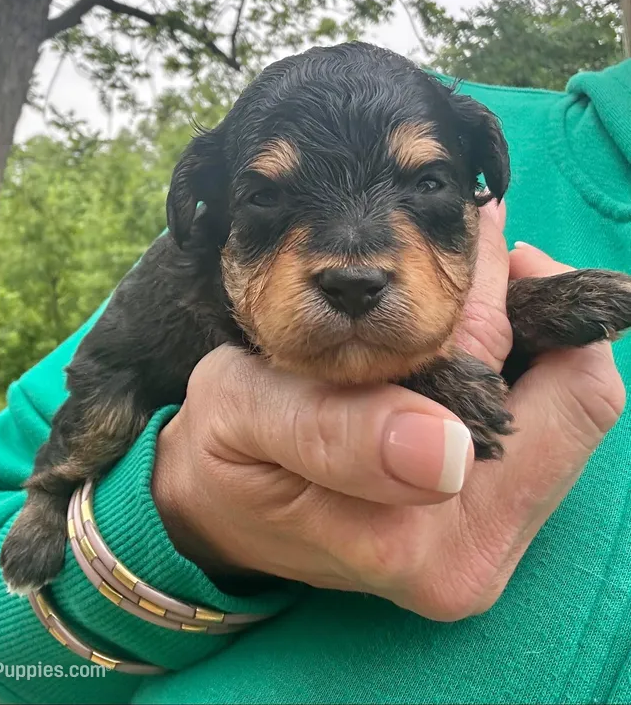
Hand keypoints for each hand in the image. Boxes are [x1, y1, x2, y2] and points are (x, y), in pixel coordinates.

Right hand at [152, 211, 624, 619]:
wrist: (224, 508)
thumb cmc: (227, 452)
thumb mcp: (247, 418)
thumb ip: (332, 432)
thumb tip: (446, 452)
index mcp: (416, 543)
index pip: (554, 395)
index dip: (521, 297)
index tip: (469, 243)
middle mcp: (472, 557)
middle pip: (575, 400)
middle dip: (526, 313)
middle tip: (462, 258)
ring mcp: (486, 545)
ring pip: (569, 411)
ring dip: (522, 341)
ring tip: (451, 300)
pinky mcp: (487, 529)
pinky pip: (547, 428)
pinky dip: (515, 369)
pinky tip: (456, 342)